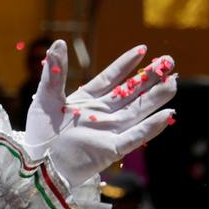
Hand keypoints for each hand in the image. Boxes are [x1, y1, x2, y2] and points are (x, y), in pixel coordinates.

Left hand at [25, 40, 176, 187]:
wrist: (35, 165)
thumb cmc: (39, 134)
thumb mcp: (45, 99)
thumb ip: (55, 73)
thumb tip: (58, 43)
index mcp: (86, 100)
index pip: (110, 78)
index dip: (125, 64)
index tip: (143, 49)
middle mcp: (101, 114)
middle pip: (131, 93)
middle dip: (150, 78)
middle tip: (169, 62)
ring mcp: (107, 131)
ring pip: (137, 111)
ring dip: (155, 97)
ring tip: (172, 81)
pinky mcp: (110, 150)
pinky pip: (134, 137)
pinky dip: (151, 127)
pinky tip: (167, 114)